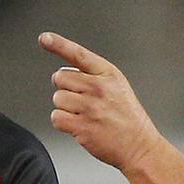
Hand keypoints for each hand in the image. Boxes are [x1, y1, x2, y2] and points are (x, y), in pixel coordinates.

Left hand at [38, 32, 161, 172]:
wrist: (139, 146)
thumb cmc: (128, 117)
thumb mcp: (118, 86)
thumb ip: (94, 75)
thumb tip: (65, 72)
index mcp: (108, 74)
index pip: (79, 54)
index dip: (59, 45)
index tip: (44, 38)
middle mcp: (98, 88)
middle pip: (60, 77)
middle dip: (66, 88)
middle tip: (82, 100)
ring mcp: (90, 107)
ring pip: (57, 98)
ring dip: (65, 107)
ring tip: (85, 114)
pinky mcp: (82, 127)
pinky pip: (56, 118)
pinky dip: (63, 122)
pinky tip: (78, 125)